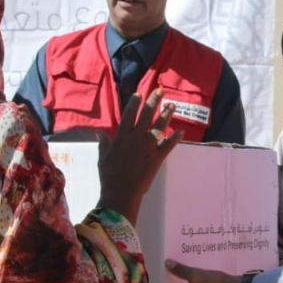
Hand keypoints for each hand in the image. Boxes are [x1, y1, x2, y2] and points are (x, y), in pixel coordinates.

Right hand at [97, 88, 182, 223]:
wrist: (121, 191)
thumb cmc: (109, 175)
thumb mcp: (103, 157)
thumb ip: (104, 143)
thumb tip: (101, 133)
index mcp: (122, 136)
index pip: (129, 114)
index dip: (134, 103)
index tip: (139, 94)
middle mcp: (136, 138)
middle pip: (146, 115)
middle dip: (154, 101)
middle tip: (160, 91)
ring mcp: (148, 147)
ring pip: (159, 126)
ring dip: (166, 115)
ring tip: (172, 106)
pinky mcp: (157, 157)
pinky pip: (168, 145)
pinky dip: (175, 138)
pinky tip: (181, 131)